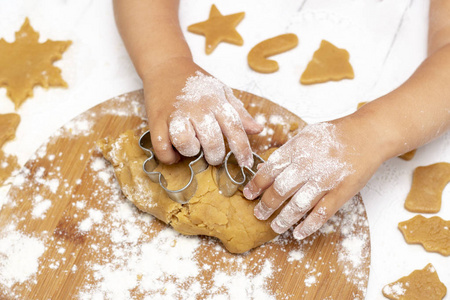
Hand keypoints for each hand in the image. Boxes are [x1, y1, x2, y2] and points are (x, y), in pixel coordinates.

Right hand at [143, 57, 262, 166]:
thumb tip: (258, 130)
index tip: (246, 163)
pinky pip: (161, 146)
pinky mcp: (156, 120)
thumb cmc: (196, 83)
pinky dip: (169, 156)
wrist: (166, 65)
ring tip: (192, 147)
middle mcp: (197, 108)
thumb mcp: (221, 92)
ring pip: (185, 143)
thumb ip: (239, 113)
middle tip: (213, 154)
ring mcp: (175, 113)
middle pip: (211, 141)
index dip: (242, 150)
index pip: (235, 129)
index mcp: (216, 101)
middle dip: (215, 155)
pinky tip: (175, 153)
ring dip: (190, 151)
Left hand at [243, 118, 384, 239]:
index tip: (248, 195)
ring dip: (283, 219)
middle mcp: (308, 164)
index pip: (269, 170)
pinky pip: (321, 214)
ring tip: (274, 226)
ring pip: (298, 205)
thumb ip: (285, 153)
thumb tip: (262, 169)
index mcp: (297, 148)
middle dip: (266, 205)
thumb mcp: (305, 136)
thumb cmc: (333, 135)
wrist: (366, 135)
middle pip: (280, 190)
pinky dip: (308, 226)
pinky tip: (298, 233)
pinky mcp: (341, 192)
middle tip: (258, 214)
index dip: (256, 185)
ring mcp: (325, 180)